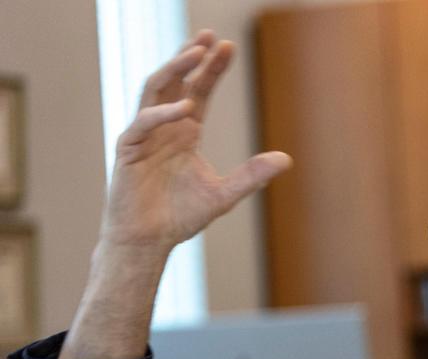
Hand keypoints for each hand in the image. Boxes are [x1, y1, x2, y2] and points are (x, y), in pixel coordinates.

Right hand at [102, 30, 291, 252]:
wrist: (149, 241)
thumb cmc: (180, 216)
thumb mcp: (224, 194)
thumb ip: (252, 175)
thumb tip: (286, 159)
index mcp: (185, 131)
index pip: (199, 90)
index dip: (212, 69)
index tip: (229, 47)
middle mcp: (164, 127)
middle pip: (177, 81)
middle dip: (192, 57)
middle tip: (211, 36)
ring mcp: (144, 135)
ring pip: (155, 90)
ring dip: (174, 69)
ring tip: (195, 52)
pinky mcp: (128, 150)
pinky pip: (143, 123)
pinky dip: (163, 113)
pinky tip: (186, 107)